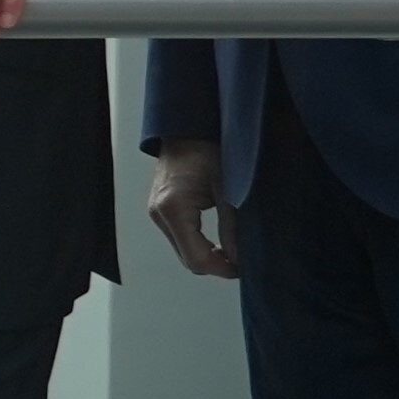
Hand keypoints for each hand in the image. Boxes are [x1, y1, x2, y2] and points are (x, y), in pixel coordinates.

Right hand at [148, 141, 239, 279]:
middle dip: (214, 264)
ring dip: (206, 255)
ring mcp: (156, 213)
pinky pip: (179, 238)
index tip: (241, 269)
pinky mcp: (159, 210)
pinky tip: (216, 240)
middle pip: (187, 259)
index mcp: (173, 209)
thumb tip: (240, 258)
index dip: (221, 269)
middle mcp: (158, 214)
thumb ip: (232, 227)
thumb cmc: (206, 149)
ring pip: (182, 251)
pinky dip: (198, 244)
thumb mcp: (228, 189)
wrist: (187, 128)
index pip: (195, 258)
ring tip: (231, 249)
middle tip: (240, 260)